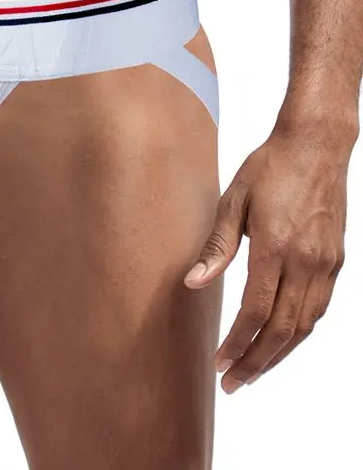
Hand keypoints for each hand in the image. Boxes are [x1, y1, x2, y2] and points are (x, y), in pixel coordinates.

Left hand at [183, 124, 348, 393]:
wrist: (316, 145)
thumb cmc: (269, 168)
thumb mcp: (233, 202)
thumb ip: (216, 247)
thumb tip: (193, 283)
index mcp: (275, 247)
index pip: (255, 312)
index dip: (236, 343)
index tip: (219, 364)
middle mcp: (305, 261)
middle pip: (282, 330)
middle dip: (256, 362)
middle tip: (233, 384)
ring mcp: (325, 263)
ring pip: (304, 325)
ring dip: (279, 354)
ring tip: (254, 370)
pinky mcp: (335, 261)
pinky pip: (318, 308)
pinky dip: (298, 332)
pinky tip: (280, 339)